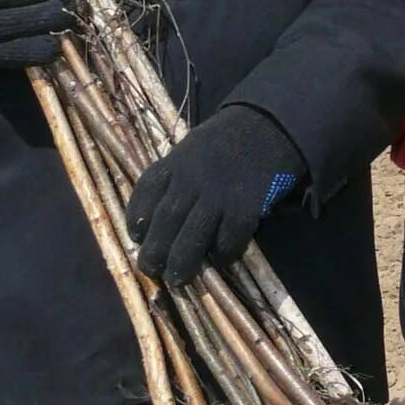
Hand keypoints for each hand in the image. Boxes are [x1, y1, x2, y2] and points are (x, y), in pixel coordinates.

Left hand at [125, 105, 306, 287]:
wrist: (267, 126)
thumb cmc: (224, 143)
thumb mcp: (190, 149)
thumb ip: (173, 178)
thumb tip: (155, 218)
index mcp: (174, 163)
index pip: (144, 194)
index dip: (136, 220)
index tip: (136, 236)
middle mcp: (191, 181)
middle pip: (165, 222)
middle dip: (154, 251)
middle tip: (151, 268)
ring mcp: (218, 195)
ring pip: (191, 237)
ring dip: (181, 262)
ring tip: (177, 278)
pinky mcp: (245, 207)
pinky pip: (228, 239)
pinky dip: (222, 254)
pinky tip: (220, 259)